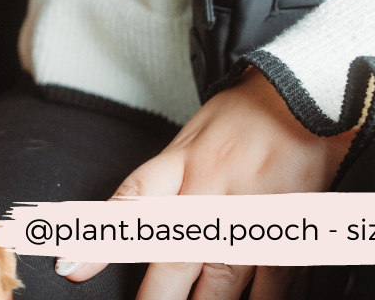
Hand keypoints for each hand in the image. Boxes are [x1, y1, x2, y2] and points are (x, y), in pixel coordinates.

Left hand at [54, 68, 355, 298]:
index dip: (97, 239)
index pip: (130, 204)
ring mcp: (250, 218)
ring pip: (219, 286)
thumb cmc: (242, 115)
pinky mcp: (289, 234)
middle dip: (154, 297)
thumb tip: (140, 226)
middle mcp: (208, 194)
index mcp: (179, 165)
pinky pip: (271, 288)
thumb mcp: (190, 137)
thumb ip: (166, 182)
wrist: (304, 96)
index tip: (70, 267)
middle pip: (171, 260)